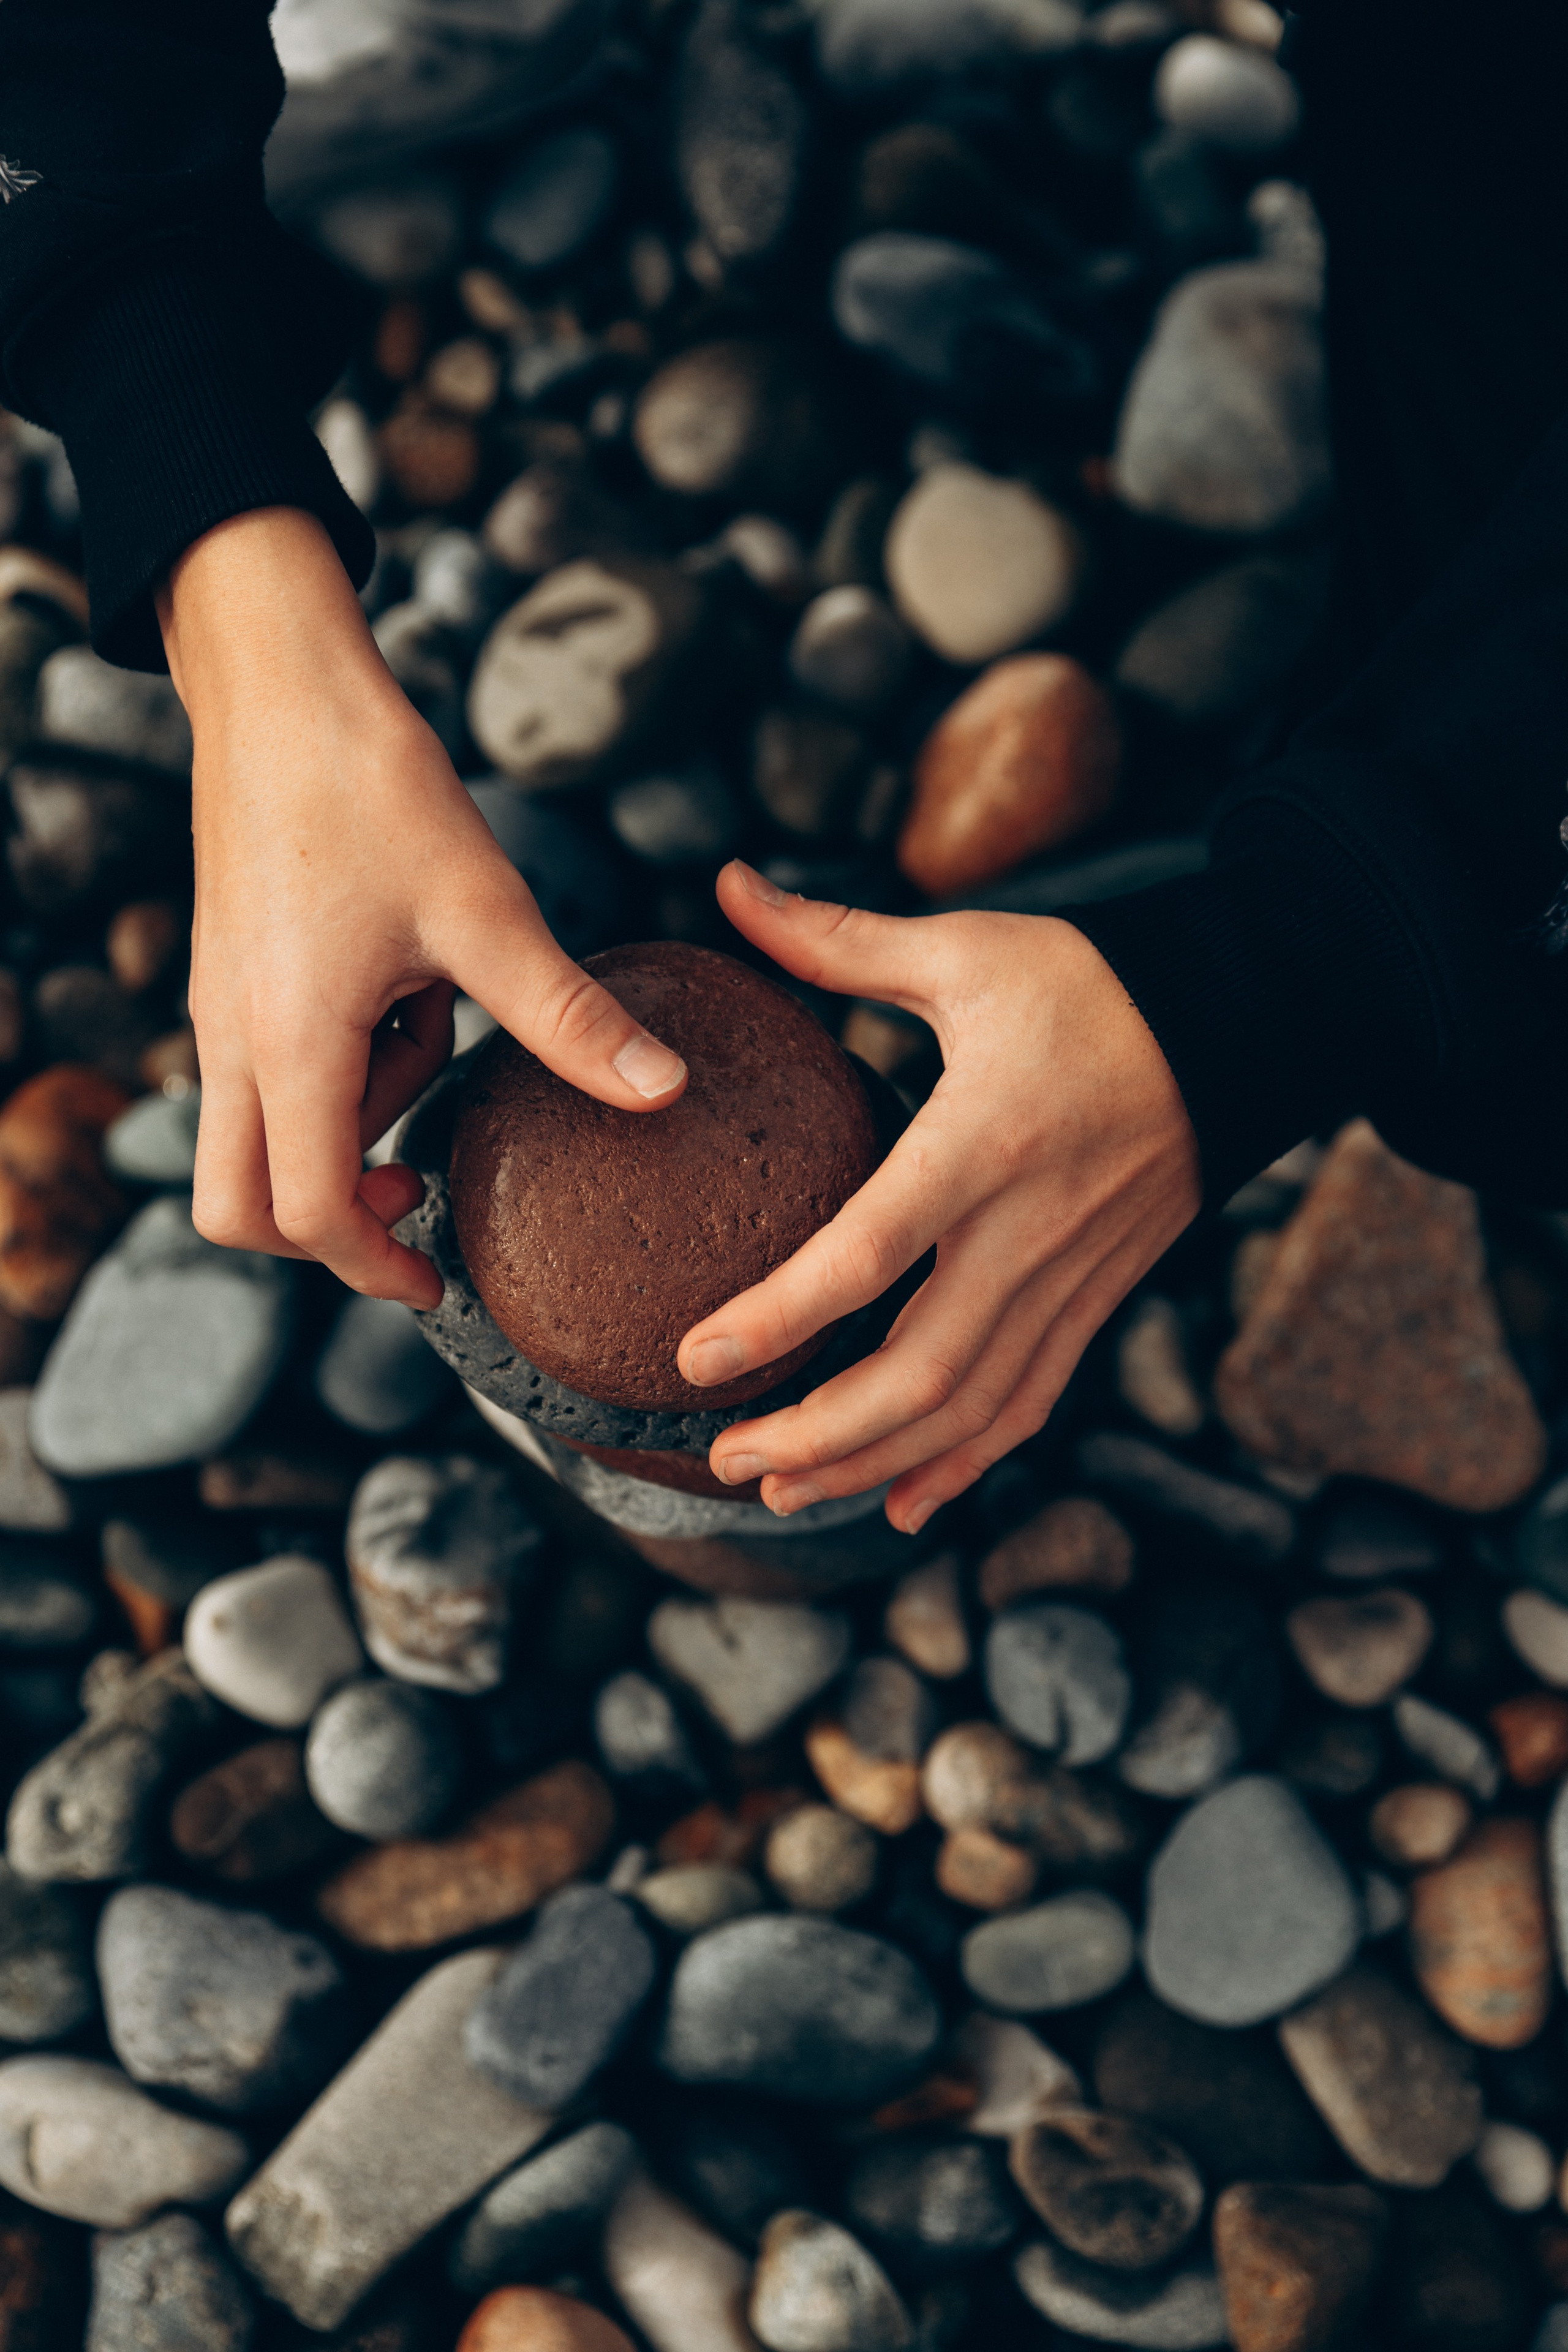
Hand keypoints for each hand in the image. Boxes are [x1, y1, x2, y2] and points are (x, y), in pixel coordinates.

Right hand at [157, 507, 686, 1306]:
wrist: (282, 685)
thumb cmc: (373, 789)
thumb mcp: (487, 913)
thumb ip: (571, 1020)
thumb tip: (666, 1094)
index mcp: (288, 1043)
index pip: (306, 1213)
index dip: (372, 1267)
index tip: (438, 1279)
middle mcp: (231, 1042)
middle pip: (241, 1205)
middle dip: (330, 1222)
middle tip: (421, 1190)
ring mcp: (218, 1009)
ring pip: (259, 1134)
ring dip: (350, 1121)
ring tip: (434, 1026)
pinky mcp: (228, 974)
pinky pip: (266, 1068)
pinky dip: (337, 1065)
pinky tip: (407, 985)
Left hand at [679, 861, 1200, 1532]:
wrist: (1245, 1025)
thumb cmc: (1095, 982)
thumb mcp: (969, 951)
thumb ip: (838, 941)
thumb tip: (732, 885)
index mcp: (984, 1142)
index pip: (868, 1254)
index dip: (779, 1319)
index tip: (695, 1360)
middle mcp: (1030, 1231)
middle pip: (920, 1373)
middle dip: (815, 1434)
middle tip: (721, 1457)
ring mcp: (1071, 1278)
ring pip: (971, 1411)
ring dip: (872, 1465)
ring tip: (778, 1492)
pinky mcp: (1098, 1299)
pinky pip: (1029, 1402)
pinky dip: (964, 1462)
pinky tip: (903, 1501)